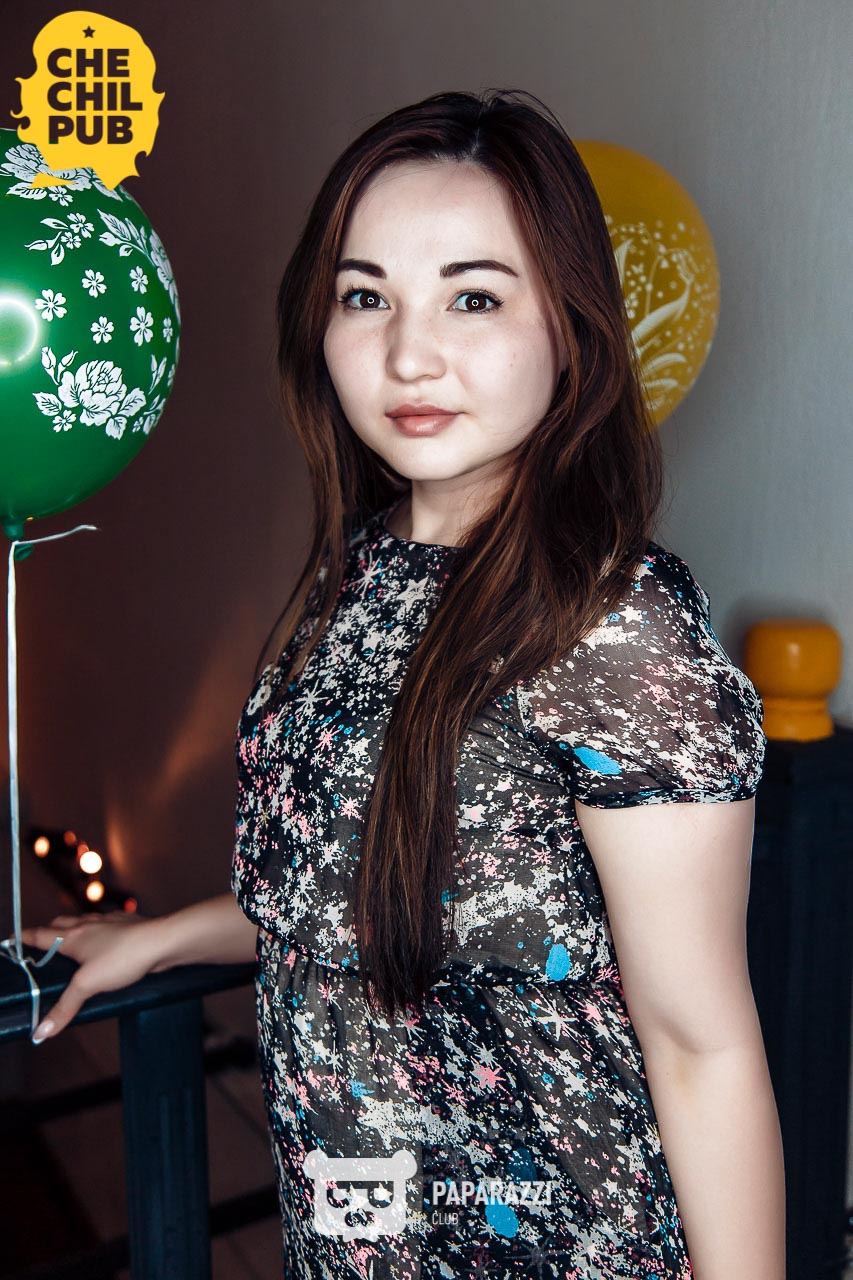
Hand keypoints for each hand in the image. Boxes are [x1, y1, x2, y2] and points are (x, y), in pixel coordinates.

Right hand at [19, 910, 160, 1042]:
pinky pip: (107, 926)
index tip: (14, 939)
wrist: (162, 941)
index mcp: (72, 937)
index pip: (40, 934)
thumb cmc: (123, 957)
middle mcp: (88, 925)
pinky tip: (106, 943)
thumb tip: (41, 1031)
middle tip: (42, 944)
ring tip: (72, 945)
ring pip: (84, 923)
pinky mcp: (128, 925)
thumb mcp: (88, 985)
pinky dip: (100, 932)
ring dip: (75, 930)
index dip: (25, 937)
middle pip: (61, 924)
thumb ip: (64, 1007)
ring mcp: (109, 923)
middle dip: (49, 931)